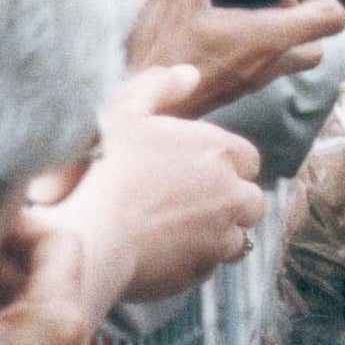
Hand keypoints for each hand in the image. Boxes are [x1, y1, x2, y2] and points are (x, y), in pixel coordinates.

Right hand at [37, 68, 266, 316]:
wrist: (93, 236)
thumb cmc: (106, 172)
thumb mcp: (124, 113)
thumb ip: (159, 87)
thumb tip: (189, 74)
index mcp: (219, 152)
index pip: (248, 160)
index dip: (225, 166)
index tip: (196, 173)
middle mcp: (232, 194)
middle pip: (251, 200)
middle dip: (229, 201)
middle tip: (190, 204)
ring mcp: (222, 236)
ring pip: (236, 236)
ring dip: (216, 233)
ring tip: (177, 231)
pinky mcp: (206, 270)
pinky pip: (212, 265)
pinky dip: (196, 260)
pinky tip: (164, 253)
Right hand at [137, 0, 344, 113]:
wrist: (140, 109)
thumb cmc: (163, 52)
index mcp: (269, 38)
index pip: (330, 18)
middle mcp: (270, 63)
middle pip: (315, 41)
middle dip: (304, 10)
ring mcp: (252, 80)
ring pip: (290, 55)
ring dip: (281, 26)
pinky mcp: (234, 87)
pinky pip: (264, 63)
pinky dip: (258, 40)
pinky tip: (224, 20)